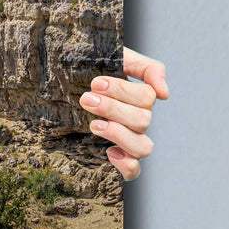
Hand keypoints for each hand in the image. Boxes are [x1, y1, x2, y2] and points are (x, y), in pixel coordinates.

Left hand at [81, 47, 167, 180]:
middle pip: (142, 120)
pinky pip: (133, 171)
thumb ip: (147, 68)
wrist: (62, 79)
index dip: (123, 91)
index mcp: (139, 97)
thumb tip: (165, 94)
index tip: (95, 83)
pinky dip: (126, 165)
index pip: (146, 97)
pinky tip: (109, 152)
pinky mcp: (117, 157)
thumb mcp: (117, 57)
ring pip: (143, 147)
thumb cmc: (90, 67)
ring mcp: (128, 140)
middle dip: (112, 108)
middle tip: (86, 99)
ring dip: (119, 134)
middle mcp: (137, 120)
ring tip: (93, 125)